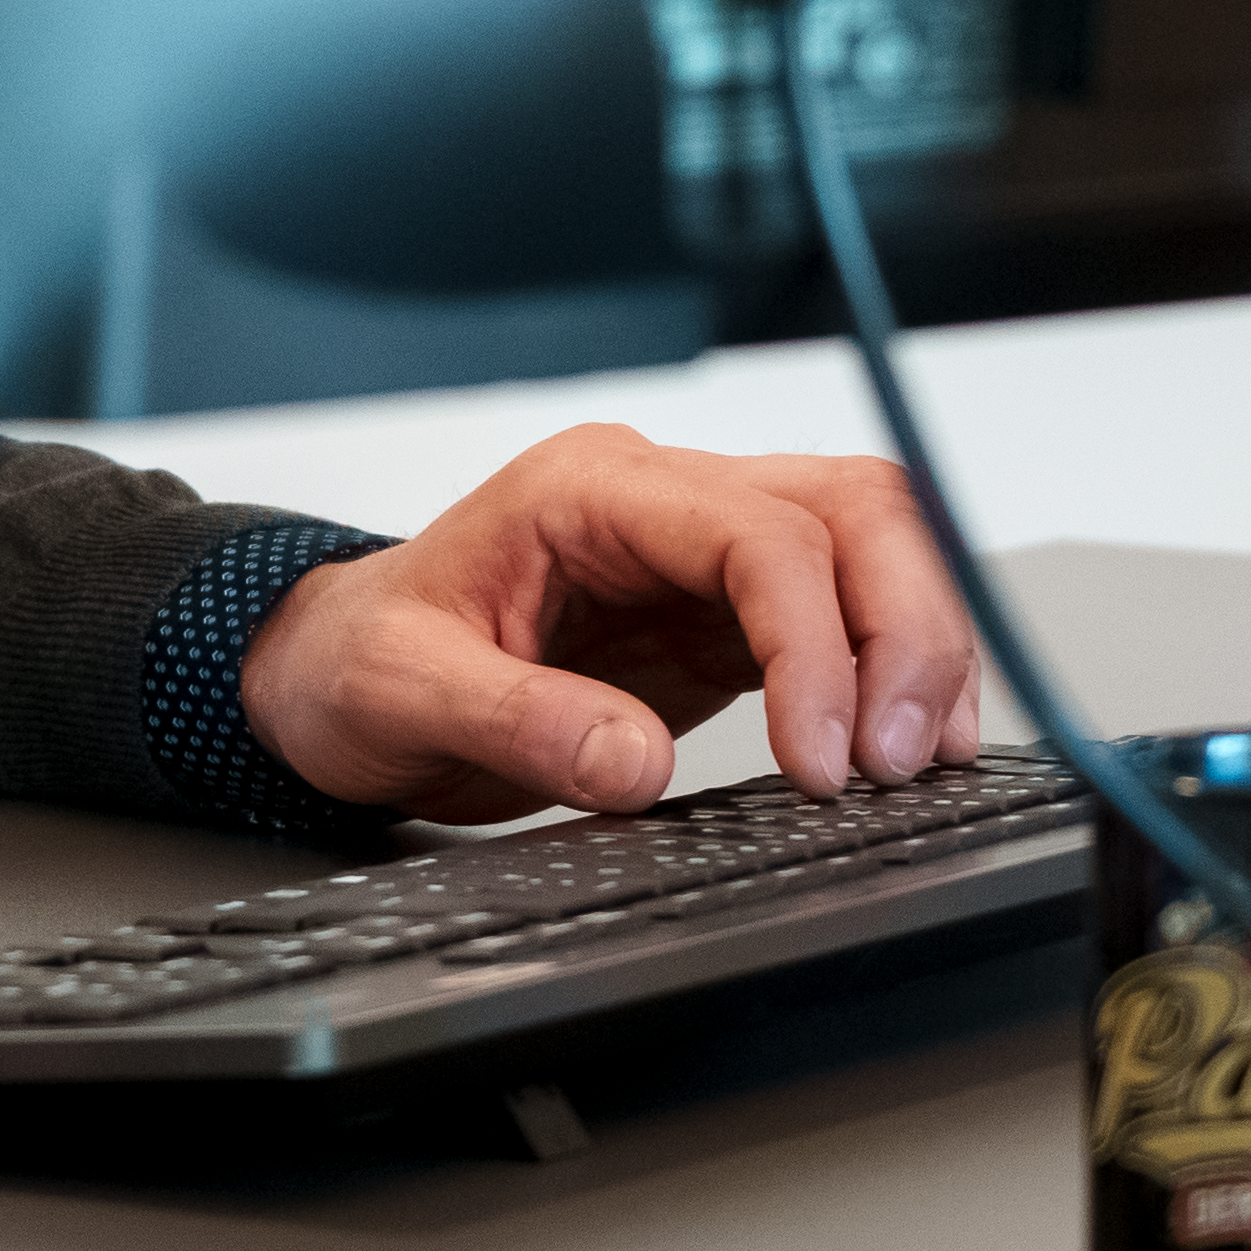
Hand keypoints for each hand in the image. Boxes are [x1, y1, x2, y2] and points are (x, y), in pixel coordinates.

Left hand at [236, 425, 982, 824]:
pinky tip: (905, 745)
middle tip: (896, 758)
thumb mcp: (401, 691)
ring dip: (916, 645)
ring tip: (920, 759)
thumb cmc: (356, 659)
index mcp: (587, 489)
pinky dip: (891, 673)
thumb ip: (519, 720)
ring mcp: (703, 555)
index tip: (820, 761)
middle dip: (903, 627)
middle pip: (848, 510)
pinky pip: (843, 618)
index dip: (811, 641)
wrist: (330, 673)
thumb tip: (640, 762)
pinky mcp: (722, 621)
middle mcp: (662, 501)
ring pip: (869, 548)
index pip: (752, 530)